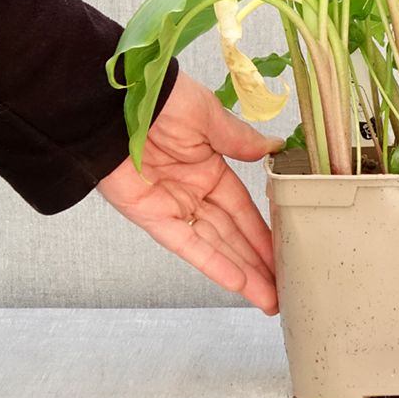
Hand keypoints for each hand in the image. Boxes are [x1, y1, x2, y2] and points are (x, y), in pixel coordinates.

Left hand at [96, 70, 283, 314]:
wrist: (113, 102)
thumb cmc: (161, 99)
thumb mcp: (209, 116)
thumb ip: (240, 140)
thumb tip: (273, 149)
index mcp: (210, 165)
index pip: (244, 207)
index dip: (264, 231)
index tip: (285, 252)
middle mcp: (193, 190)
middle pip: (232, 233)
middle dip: (258, 262)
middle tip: (283, 290)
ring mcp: (173, 206)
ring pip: (214, 245)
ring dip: (242, 272)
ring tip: (269, 298)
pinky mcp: (150, 216)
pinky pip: (186, 244)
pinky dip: (212, 263)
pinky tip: (238, 281)